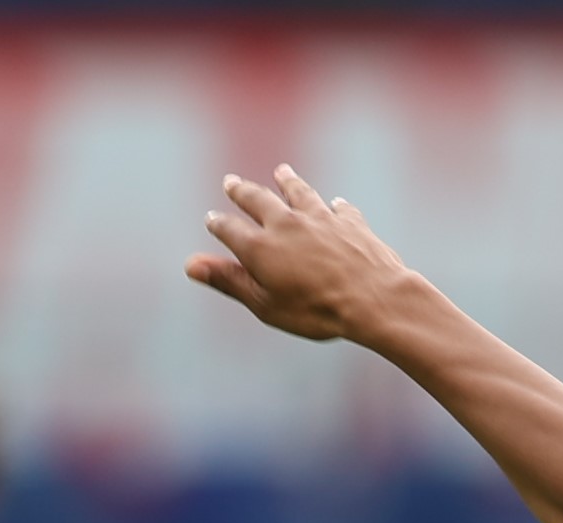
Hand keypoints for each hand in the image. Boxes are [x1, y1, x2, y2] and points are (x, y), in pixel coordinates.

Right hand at [187, 168, 415, 342]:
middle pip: (259, 201)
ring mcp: (320, 219)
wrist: (373, 299)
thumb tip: (189, 265)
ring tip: (281, 171)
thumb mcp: (265, 304)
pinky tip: (335, 203)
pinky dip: (335, 206)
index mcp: (260, 246)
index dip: (218, 224)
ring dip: (288, 182)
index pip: (230, 229)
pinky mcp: (350, 222)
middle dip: (242, 191)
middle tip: (231, 182)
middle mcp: (286, 224)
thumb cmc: (316, 310)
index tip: (211, 218)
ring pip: (299, 193)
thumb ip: (229, 281)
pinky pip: (340, 209)